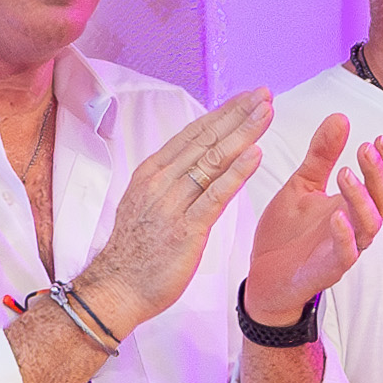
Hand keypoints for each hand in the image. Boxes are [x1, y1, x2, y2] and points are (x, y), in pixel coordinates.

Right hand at [73, 87, 286, 325]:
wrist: (117, 289)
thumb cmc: (135, 252)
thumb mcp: (147, 205)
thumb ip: (170, 182)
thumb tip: (192, 164)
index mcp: (152, 173)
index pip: (193, 134)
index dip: (222, 113)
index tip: (246, 98)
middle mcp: (161, 182)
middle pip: (206, 139)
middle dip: (238, 114)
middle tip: (264, 94)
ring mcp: (173, 204)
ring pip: (213, 160)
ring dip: (243, 133)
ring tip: (266, 113)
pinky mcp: (186, 229)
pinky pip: (215, 196)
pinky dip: (236, 173)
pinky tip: (256, 154)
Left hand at [240, 113, 382, 328]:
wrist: (263, 274)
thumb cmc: (286, 233)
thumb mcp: (301, 184)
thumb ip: (321, 155)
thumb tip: (340, 118)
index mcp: (351, 205)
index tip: (380, 139)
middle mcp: (354, 225)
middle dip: (378, 174)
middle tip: (365, 149)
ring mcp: (345, 247)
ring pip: (370, 224)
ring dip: (361, 198)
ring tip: (345, 174)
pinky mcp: (329, 268)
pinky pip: (346, 253)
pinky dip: (345, 235)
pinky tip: (336, 216)